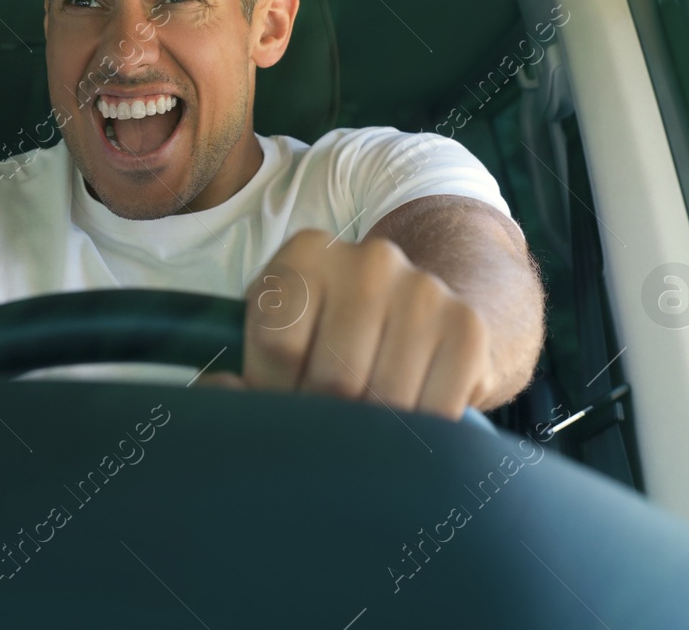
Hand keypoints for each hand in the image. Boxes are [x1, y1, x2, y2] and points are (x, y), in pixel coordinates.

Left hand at [222, 228, 497, 420]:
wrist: (429, 317)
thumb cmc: (334, 340)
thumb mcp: (282, 338)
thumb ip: (243, 371)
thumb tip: (221, 392)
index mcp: (307, 253)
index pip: (277, 346)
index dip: (274, 393)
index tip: (284, 399)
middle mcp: (370, 259)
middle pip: (334, 379)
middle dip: (325, 419)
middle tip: (330, 420)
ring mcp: (424, 290)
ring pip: (385, 402)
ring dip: (374, 434)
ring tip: (368, 417)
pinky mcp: (467, 328)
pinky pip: (434, 412)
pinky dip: (418, 432)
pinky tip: (409, 411)